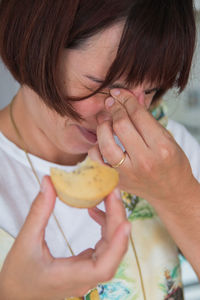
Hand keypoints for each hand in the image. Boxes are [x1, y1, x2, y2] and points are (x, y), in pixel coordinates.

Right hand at [0, 176, 130, 299]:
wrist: (15, 294)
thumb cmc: (17, 276)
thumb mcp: (25, 242)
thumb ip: (39, 212)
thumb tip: (48, 183)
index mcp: (72, 277)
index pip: (104, 266)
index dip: (118, 245)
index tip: (125, 222)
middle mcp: (85, 277)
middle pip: (112, 251)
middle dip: (117, 219)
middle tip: (113, 192)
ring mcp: (87, 272)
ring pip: (110, 248)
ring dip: (112, 222)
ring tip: (107, 197)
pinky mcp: (84, 266)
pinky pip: (103, 246)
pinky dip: (103, 227)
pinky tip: (95, 212)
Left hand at [90, 88, 196, 207]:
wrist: (171, 191)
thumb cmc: (172, 163)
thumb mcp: (167, 137)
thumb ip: (148, 117)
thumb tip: (134, 95)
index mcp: (161, 147)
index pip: (138, 116)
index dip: (126, 100)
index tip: (119, 93)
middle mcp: (144, 161)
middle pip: (121, 126)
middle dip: (114, 109)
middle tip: (111, 103)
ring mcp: (129, 173)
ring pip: (106, 144)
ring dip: (102, 126)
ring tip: (105, 119)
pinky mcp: (118, 181)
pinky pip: (98, 161)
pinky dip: (96, 148)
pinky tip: (102, 141)